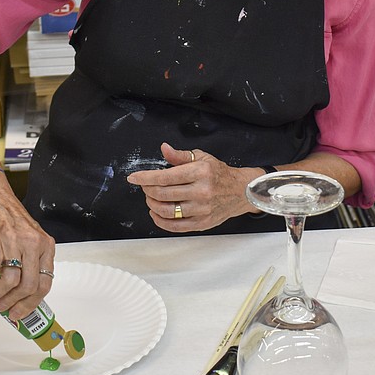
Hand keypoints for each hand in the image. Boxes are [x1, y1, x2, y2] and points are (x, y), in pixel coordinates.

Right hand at [0, 170, 55, 320]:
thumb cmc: (7, 217)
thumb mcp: (27, 239)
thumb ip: (28, 262)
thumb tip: (20, 295)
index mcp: (45, 245)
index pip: (45, 283)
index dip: (32, 304)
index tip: (20, 314)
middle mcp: (33, 242)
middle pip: (29, 286)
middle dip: (14, 304)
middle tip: (1, 309)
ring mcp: (15, 239)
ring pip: (11, 281)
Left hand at [127, 142, 260, 231]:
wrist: (240, 191)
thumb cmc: (220, 173)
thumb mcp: (201, 157)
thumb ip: (180, 155)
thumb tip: (164, 149)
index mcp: (200, 172)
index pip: (165, 177)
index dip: (145, 177)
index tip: (134, 178)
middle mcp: (201, 191)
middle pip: (163, 194)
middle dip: (147, 190)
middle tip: (144, 186)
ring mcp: (202, 209)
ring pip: (167, 211)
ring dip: (152, 204)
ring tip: (150, 198)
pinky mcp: (202, 223)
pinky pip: (175, 226)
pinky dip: (161, 221)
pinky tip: (156, 213)